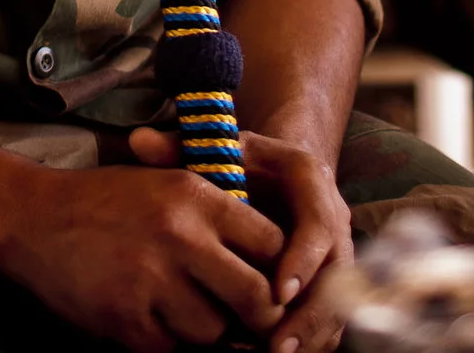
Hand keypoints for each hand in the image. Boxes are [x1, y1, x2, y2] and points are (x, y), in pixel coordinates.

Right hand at [0, 155, 286, 350]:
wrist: (32, 217)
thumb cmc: (105, 201)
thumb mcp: (165, 182)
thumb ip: (215, 214)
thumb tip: (272, 261)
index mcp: (196, 197)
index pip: (272, 244)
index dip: (276, 269)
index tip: (266, 279)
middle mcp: (181, 236)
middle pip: (256, 297)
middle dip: (256, 315)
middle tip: (244, 317)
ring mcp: (151, 280)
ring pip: (213, 331)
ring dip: (203, 330)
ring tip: (180, 310)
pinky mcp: (124, 319)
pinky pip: (170, 348)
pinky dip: (164, 341)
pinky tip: (147, 318)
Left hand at [133, 126, 354, 352]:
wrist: (276, 172)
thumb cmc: (242, 164)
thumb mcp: (218, 151)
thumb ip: (180, 148)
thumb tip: (138, 141)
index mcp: (311, 181)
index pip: (319, 224)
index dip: (303, 260)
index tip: (278, 291)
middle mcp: (333, 220)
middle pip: (336, 275)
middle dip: (309, 313)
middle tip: (276, 343)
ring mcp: (334, 255)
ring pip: (335, 303)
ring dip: (308, 335)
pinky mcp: (328, 283)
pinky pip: (327, 320)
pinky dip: (306, 342)